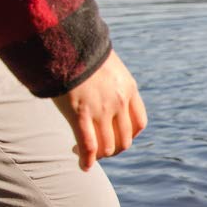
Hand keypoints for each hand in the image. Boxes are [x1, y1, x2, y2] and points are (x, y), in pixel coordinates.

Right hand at [51, 51, 146, 170]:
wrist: (67, 40)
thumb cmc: (81, 49)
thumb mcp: (106, 63)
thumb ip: (109, 80)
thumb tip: (99, 86)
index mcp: (129, 89)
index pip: (138, 124)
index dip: (129, 137)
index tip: (115, 138)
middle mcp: (119, 102)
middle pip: (125, 140)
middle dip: (113, 150)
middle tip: (98, 150)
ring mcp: (101, 109)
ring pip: (108, 146)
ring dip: (99, 156)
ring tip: (86, 155)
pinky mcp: (80, 114)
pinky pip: (89, 146)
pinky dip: (87, 160)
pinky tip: (83, 166)